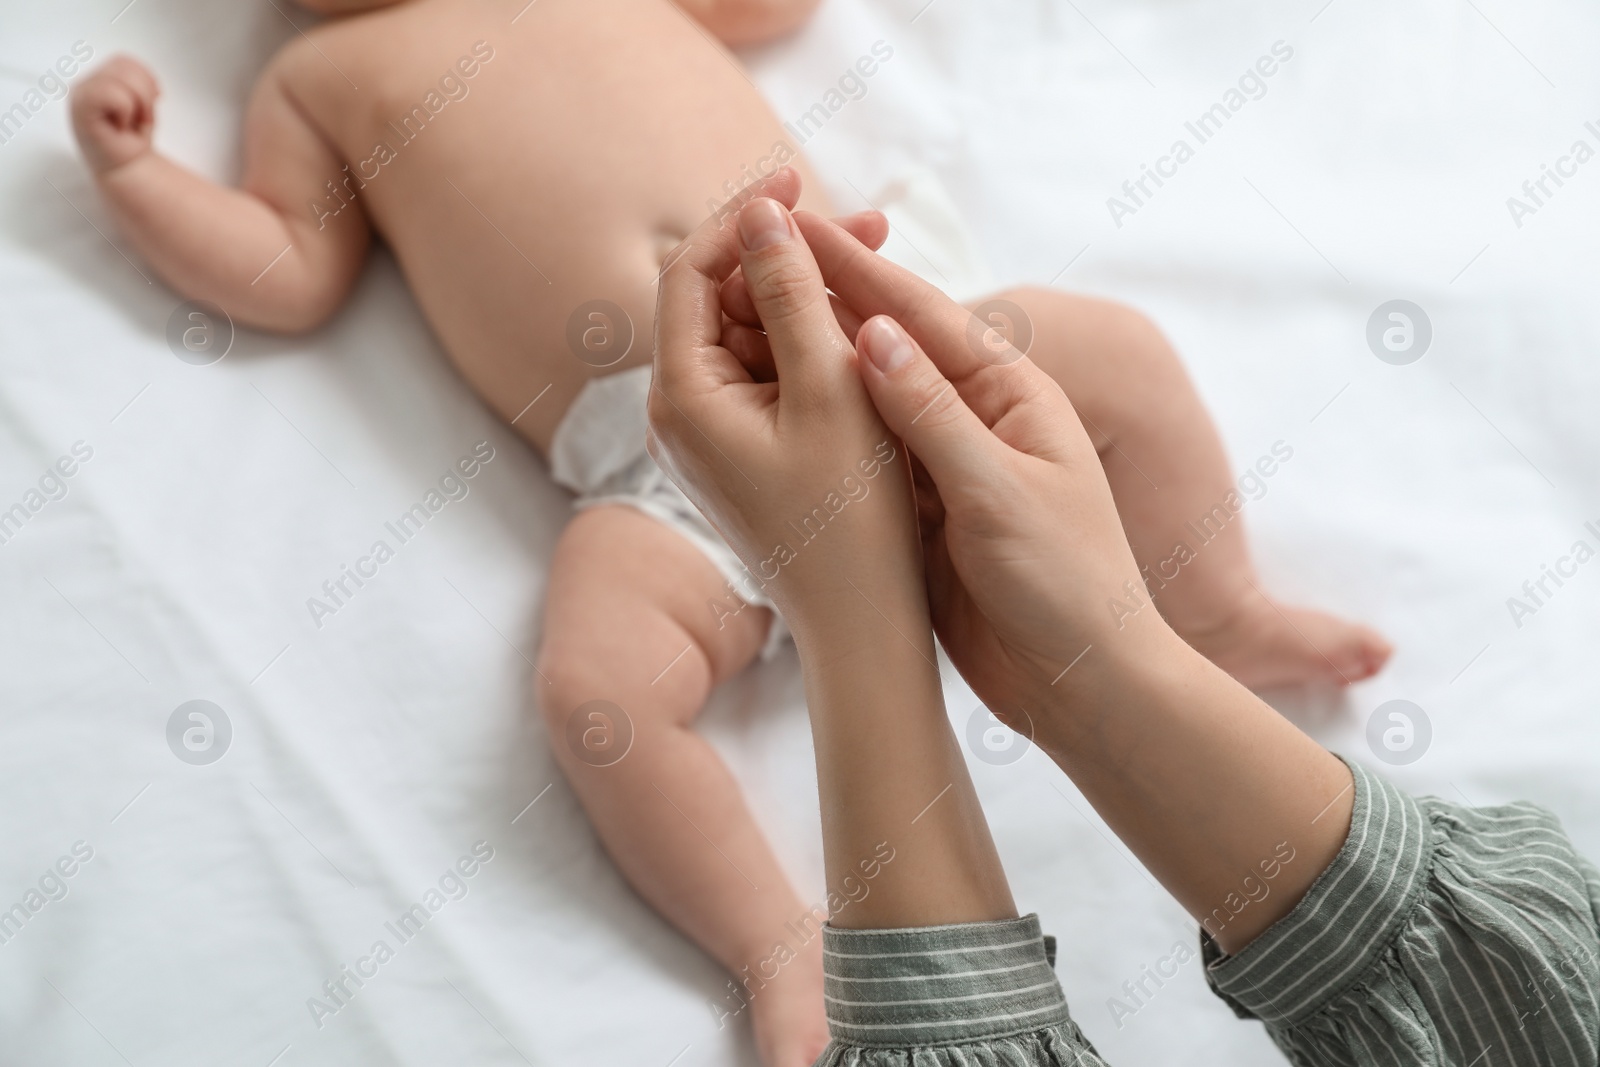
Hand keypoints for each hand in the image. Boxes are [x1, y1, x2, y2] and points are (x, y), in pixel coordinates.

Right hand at [71, 55, 159, 174]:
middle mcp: (86, 82)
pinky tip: (120, 125)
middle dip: (144, 95)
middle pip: (125, 67)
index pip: (125, 61)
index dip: (145, 81)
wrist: (125, 167)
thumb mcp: (142, 103)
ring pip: (121, 77)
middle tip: (139, 119)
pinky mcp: (81, 106)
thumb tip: (151, 85)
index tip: (147, 106)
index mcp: (99, 78)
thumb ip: (139, 82)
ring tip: (130, 122)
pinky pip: (112, 93)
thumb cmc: (131, 137)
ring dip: (137, 104)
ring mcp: (81, 93)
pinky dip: (125, 110)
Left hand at [649, 171, 925, 645]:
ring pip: (749, 338)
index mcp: (682, 399)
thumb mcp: (831, 390)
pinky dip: (808, 348)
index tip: (802, 178)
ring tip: (879, 275)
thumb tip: (763, 213)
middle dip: (787, 256)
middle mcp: (677, 417)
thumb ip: (793, 295)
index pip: (690, 273)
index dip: (744, 217)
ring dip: (805, 299)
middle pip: (719, 301)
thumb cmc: (852, 520)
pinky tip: (863, 335)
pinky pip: (766, 378)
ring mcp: (707, 440)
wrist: (863, 629)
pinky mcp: (740, 456)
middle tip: (869, 226)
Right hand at [795, 212, 1176, 723]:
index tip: (792, 224)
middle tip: (752, 258)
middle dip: (824, 300)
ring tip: (742, 325)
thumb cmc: (1067, 586)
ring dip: (813, 361)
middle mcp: (975, 417)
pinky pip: (863, 456)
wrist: (1083, 685)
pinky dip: (821, 428)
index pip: (922, 316)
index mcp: (1012, 393)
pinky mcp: (922, 512)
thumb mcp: (1001, 494)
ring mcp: (945, 464)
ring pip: (867, 399)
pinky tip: (772, 411)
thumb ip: (934, 416)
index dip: (855, 269)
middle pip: (889, 345)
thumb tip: (872, 334)